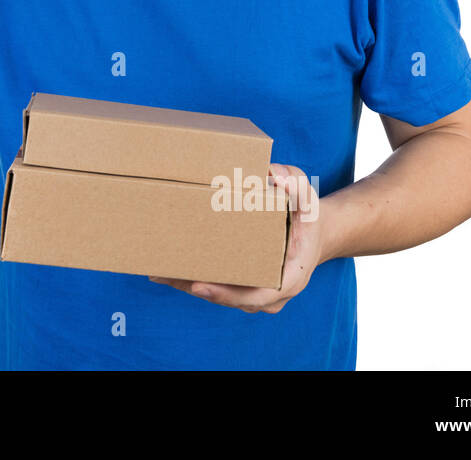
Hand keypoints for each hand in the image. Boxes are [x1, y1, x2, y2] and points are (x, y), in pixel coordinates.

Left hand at [148, 163, 324, 313]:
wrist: (314, 234)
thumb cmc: (308, 216)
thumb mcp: (307, 196)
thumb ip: (294, 183)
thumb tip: (273, 174)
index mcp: (289, 278)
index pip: (255, 295)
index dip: (225, 294)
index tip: (198, 286)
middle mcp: (271, 294)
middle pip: (228, 297)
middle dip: (194, 286)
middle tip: (163, 274)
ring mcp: (256, 293)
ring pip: (219, 294)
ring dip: (187, 284)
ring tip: (156, 272)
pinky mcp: (244, 286)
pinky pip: (218, 286)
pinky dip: (193, 279)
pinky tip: (165, 269)